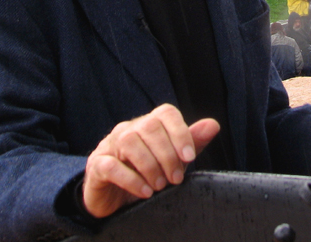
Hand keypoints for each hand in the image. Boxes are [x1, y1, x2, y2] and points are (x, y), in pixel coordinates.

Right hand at [83, 104, 219, 217]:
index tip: (189, 157)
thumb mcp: (173, 159)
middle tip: (176, 178)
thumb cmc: (147, 173)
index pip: (166, 113)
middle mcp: (129, 128)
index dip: (180, 132)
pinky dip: (131, 179)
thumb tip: (213, 125)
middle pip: (149, 127)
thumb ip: (191, 142)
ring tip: (160, 185)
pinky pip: (111, 165)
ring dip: (149, 165)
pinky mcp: (97, 165)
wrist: (114, 197)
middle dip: (167, 154)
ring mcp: (110, 145)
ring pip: (129, 142)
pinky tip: (145, 192)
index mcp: (149, 124)